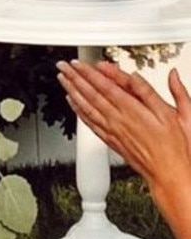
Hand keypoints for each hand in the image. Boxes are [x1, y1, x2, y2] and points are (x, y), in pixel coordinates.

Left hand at [56, 60, 190, 184]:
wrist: (169, 176)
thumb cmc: (175, 147)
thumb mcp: (176, 114)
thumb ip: (153, 92)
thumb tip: (138, 74)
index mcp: (134, 110)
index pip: (106, 86)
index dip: (90, 73)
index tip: (79, 62)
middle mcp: (119, 120)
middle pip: (92, 94)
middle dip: (76, 78)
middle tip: (63, 65)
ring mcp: (113, 131)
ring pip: (87, 107)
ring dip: (73, 91)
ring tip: (62, 79)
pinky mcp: (112, 141)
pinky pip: (91, 123)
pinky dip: (79, 111)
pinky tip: (73, 103)